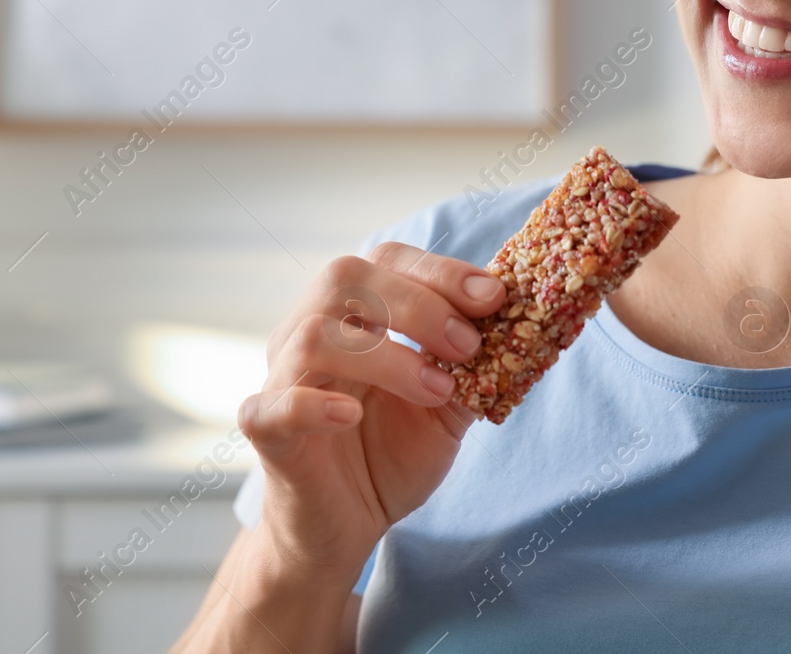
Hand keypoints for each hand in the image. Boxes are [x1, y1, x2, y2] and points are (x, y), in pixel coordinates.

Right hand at [238, 242, 504, 581]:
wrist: (347, 528)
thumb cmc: (390, 455)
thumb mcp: (447, 408)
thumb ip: (475, 368)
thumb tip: (525, 327)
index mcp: (352, 315)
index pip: (387, 261)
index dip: (440, 270)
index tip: (494, 296)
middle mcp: (309, 332)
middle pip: (345, 279)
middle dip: (418, 303)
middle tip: (468, 345)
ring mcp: (282, 379)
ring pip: (314, 336)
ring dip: (385, 357)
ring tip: (437, 390)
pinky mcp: (266, 432)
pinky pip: (272, 406)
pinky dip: (313, 404)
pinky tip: (352, 414)